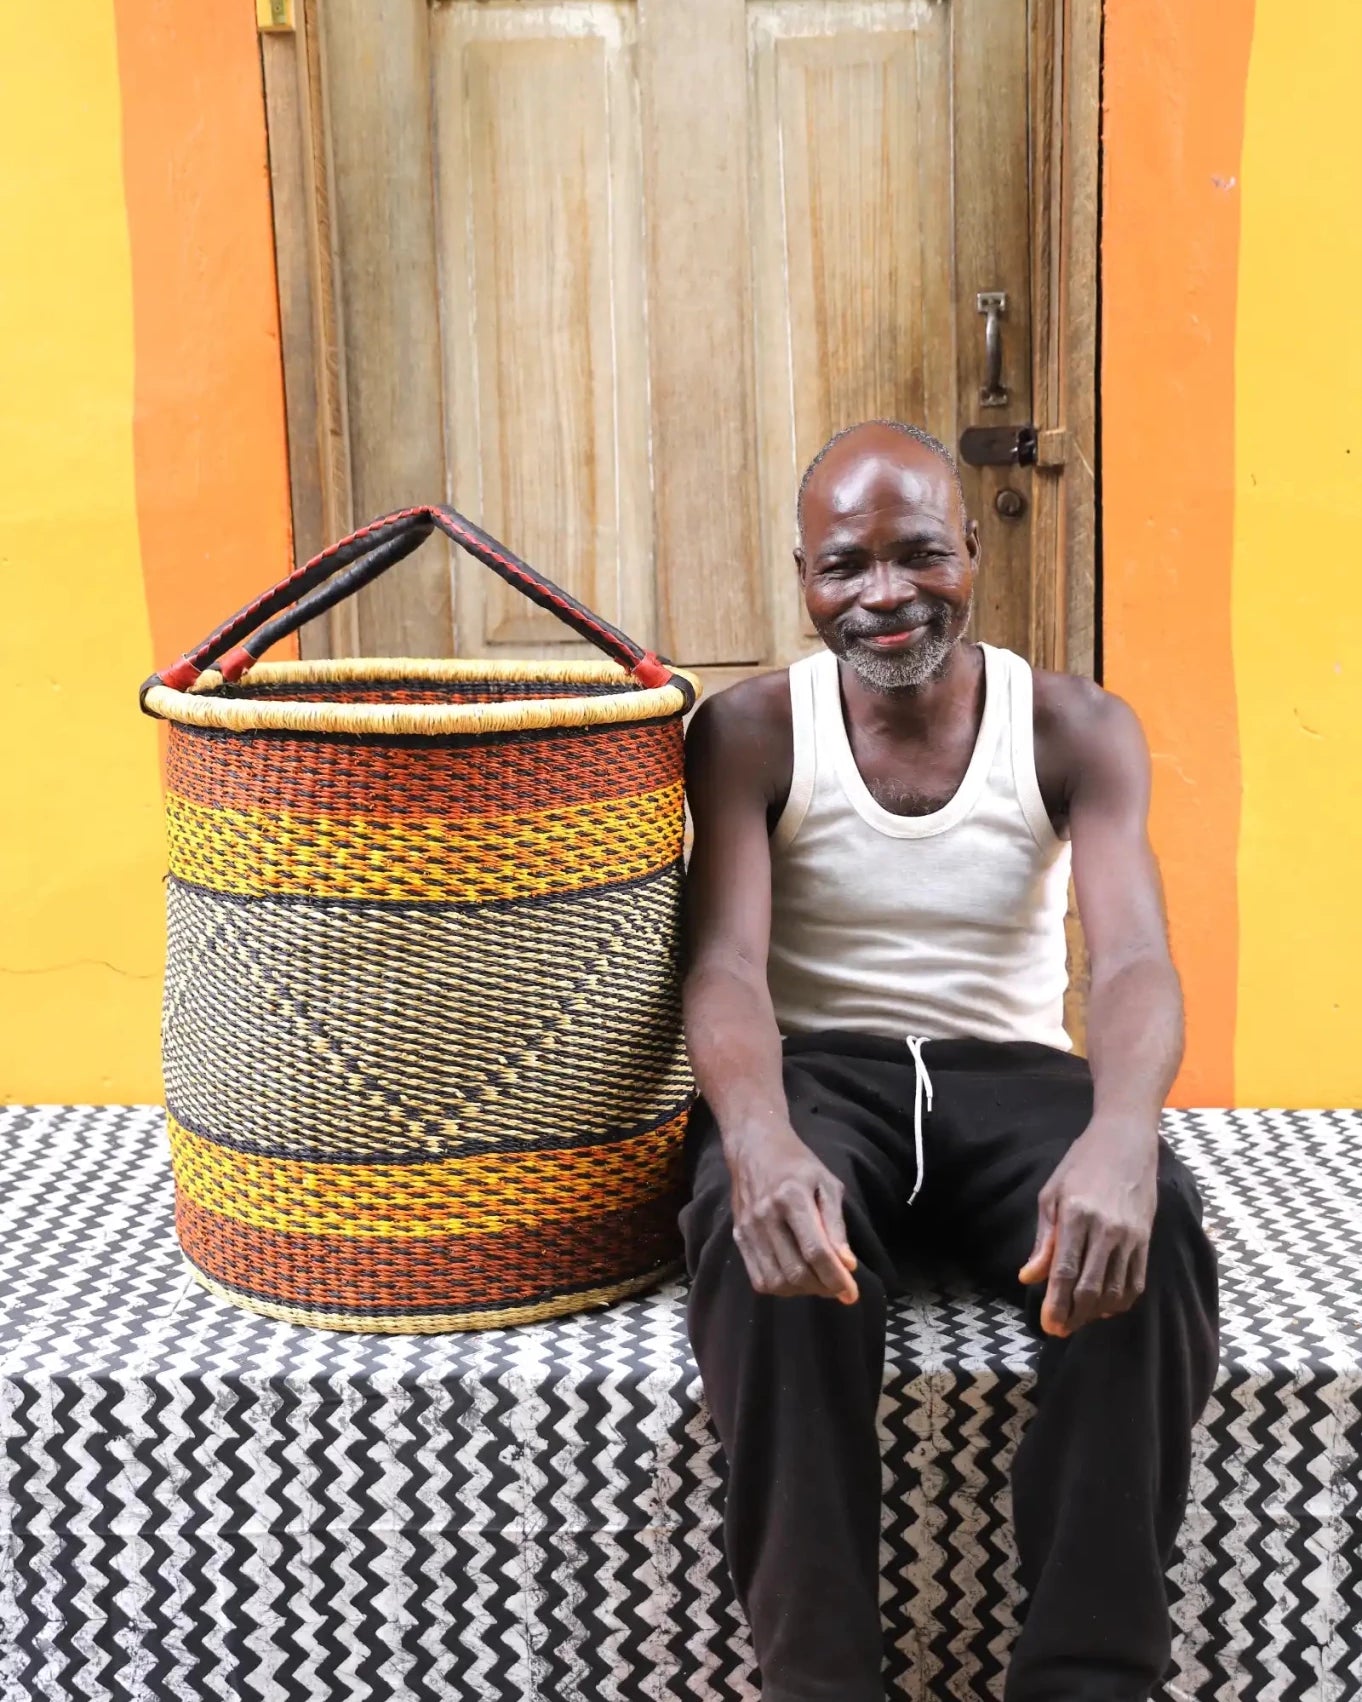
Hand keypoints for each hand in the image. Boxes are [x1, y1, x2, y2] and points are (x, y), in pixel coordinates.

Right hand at [726, 1127, 858, 1303]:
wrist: (754, 1148)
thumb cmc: (798, 1164)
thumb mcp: (827, 1183)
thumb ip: (837, 1224)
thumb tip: (848, 1265)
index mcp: (791, 1197)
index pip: (815, 1251)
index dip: (836, 1278)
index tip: (852, 1293)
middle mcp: (765, 1216)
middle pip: (795, 1271)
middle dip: (823, 1287)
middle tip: (838, 1285)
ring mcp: (748, 1229)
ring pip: (777, 1281)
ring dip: (803, 1291)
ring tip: (819, 1281)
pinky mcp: (738, 1237)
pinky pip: (759, 1279)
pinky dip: (782, 1288)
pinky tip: (796, 1278)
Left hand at [1019, 1118, 1156, 1336]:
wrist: (1125, 1141)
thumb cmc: (1081, 1164)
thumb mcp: (1051, 1195)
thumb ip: (1043, 1240)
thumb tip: (1029, 1277)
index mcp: (1076, 1215)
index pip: (1064, 1272)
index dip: (1055, 1305)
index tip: (1048, 1326)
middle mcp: (1106, 1229)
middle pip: (1091, 1288)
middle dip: (1074, 1316)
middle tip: (1060, 1329)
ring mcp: (1130, 1236)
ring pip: (1116, 1291)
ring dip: (1096, 1313)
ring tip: (1079, 1318)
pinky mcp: (1146, 1239)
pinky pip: (1137, 1282)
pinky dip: (1121, 1301)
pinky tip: (1105, 1306)